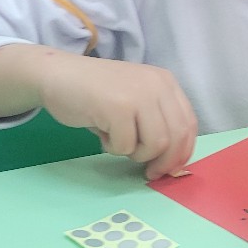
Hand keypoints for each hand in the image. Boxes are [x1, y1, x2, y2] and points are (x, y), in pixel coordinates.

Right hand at [36, 51, 196, 178]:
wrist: (57, 75)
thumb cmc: (95, 92)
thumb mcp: (136, 99)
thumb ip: (155, 121)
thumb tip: (171, 161)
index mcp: (165, 82)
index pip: (189, 123)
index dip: (182, 152)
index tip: (168, 168)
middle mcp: (158, 85)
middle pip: (177, 137)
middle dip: (164, 162)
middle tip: (148, 172)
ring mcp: (139, 95)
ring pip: (156, 144)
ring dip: (135, 153)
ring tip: (117, 140)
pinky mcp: (119, 108)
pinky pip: (126, 146)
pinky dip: (113, 148)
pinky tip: (101, 132)